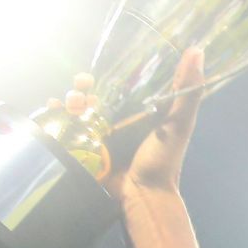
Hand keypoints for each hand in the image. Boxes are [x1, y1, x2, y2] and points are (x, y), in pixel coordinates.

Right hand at [59, 49, 208, 200]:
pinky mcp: (85, 149)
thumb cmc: (164, 160)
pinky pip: (66, 128)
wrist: (144, 197)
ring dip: (70, 99)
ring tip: (72, 104)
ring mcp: (99, 135)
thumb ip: (188, 91)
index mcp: (138, 110)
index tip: (102, 69)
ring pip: (77, 107)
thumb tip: (197, 50)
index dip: (107, 73)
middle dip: (82, 86)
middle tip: (82, 88)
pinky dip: (54, 115)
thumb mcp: (178, 123)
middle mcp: (118, 119)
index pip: (118, 83)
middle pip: (93, 93)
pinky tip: (51, 109)